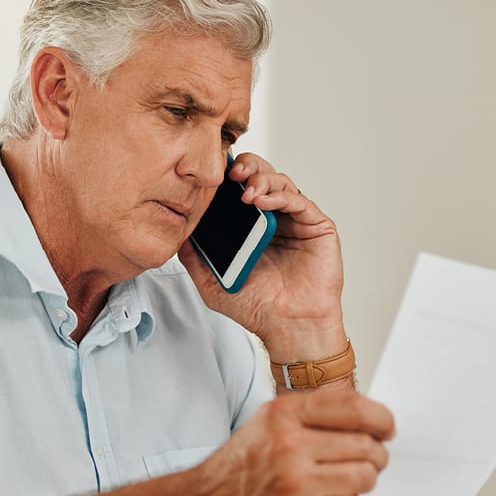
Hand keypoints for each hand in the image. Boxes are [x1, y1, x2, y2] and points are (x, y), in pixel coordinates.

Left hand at [179, 152, 346, 361]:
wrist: (287, 327)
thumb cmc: (257, 308)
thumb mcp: (213, 283)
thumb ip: (195, 259)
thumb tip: (177, 234)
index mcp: (252, 226)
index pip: (240, 188)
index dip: (228, 176)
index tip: (211, 173)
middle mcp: (276, 218)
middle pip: (262, 176)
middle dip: (246, 168)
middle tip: (231, 172)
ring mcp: (297, 221)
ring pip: (281, 183)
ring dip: (261, 180)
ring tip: (246, 191)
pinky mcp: (318, 227)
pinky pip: (299, 201)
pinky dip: (280, 196)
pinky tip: (262, 201)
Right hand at [188, 391, 394, 495]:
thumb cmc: (239, 466)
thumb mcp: (269, 421)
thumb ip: (314, 414)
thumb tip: (367, 417)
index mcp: (284, 415)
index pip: (354, 408)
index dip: (381, 418)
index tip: (386, 427)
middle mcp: (291, 446)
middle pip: (366, 445)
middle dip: (376, 453)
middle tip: (369, 458)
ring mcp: (297, 484)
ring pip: (364, 477)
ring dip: (364, 480)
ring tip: (347, 480)